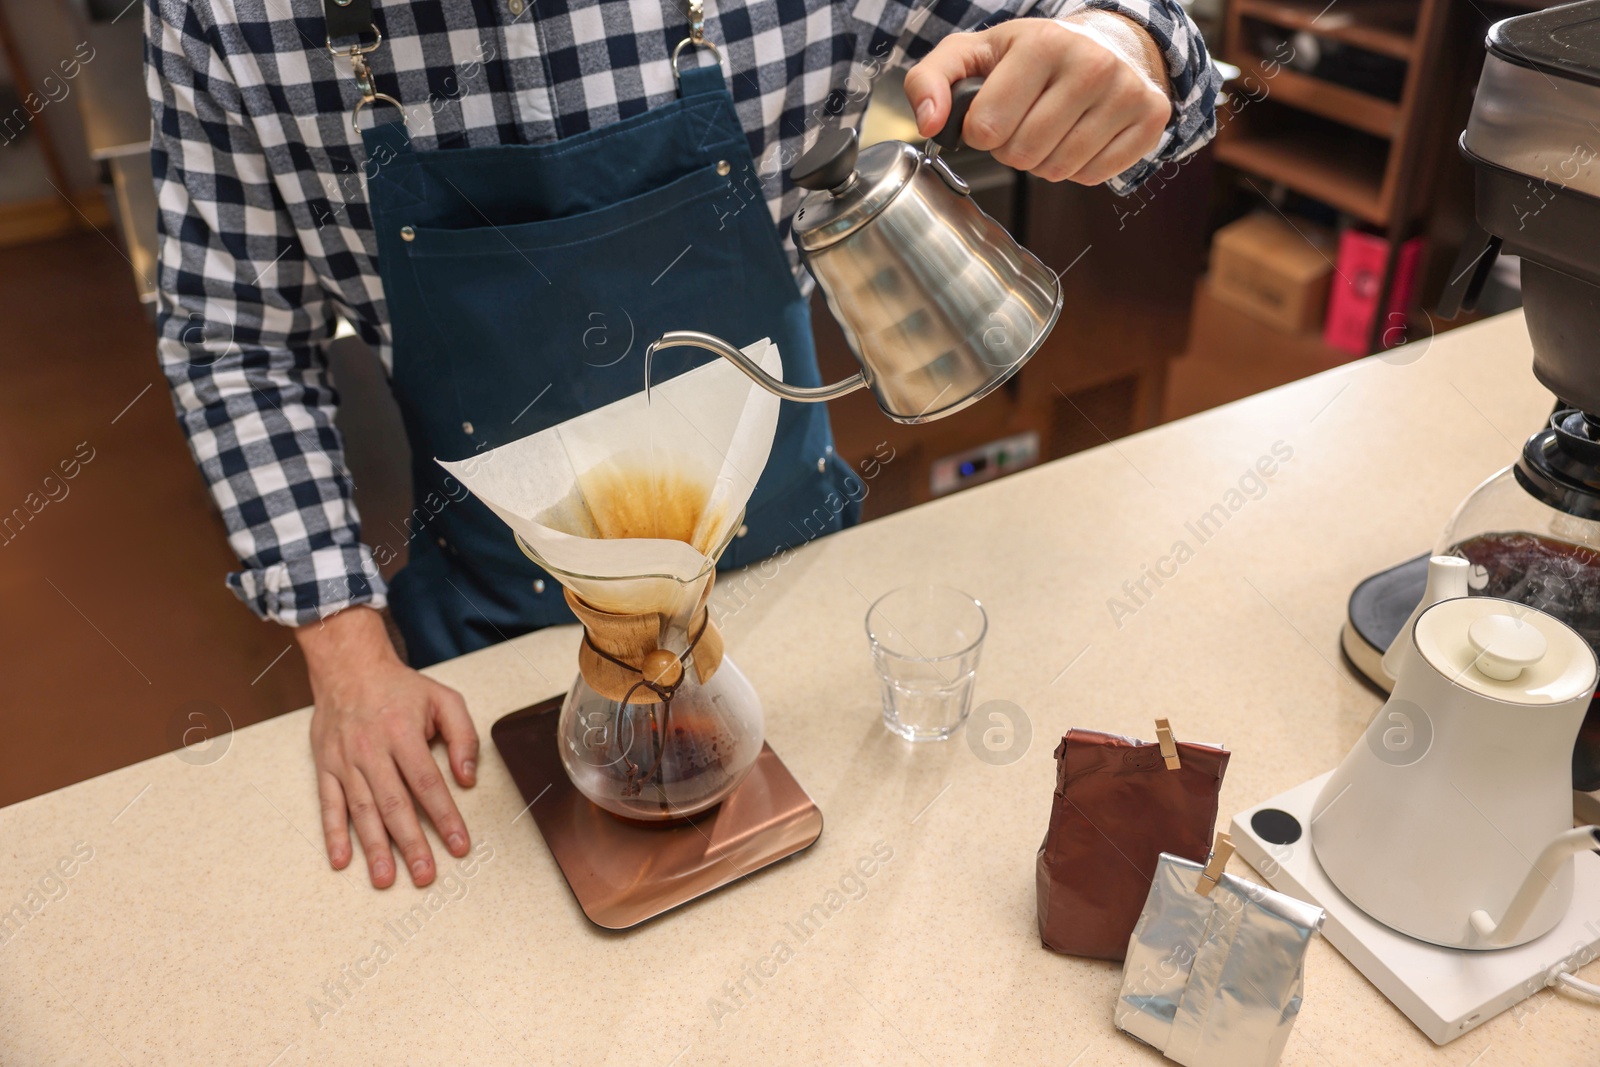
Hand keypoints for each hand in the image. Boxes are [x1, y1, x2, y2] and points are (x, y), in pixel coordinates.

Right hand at [298, 606, 478, 887]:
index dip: (446, 817)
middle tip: (425, 875)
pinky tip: (342, 860)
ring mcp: (345, 760)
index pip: (428, 783)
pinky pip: (329, 804)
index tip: (459, 846)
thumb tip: (467, 777)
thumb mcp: (444, 699)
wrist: (349, 667)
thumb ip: (463, 736)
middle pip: (395, 804)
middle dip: (412, 844)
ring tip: (386, 879)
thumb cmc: (401, 688)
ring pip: (362, 810)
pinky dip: (334, 834)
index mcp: (403, 733)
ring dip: (374, 847)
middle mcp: (372, 750)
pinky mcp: (325, 766)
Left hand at [905, 13, 1172, 185]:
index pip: (987, 128)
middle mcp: (1092, 65)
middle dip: (1013, 148)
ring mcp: (1126, 92)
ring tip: (1050, 128)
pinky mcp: (1150, 119)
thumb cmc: (1030, 55)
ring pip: (1058, 170)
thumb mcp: (973, 53)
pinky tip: (1080, 136)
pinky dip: (1078, 167)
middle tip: (1023, 121)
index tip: (993, 112)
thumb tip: (928, 123)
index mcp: (1043, 44)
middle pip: (1023, 154)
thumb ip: (930, 80)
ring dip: (1043, 161)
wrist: (1105, 43)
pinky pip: (1092, 176)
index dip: (981, 131)